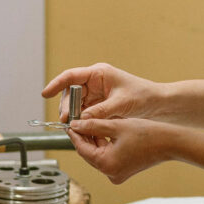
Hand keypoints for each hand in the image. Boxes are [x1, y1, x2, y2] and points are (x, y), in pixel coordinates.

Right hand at [42, 63, 158, 121]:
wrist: (158, 104)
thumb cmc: (143, 96)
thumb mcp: (121, 104)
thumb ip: (100, 112)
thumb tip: (82, 119)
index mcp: (99, 74)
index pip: (71, 76)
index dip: (56, 84)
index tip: (45, 94)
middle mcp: (94, 82)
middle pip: (70, 93)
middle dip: (67, 107)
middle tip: (67, 122)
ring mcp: (96, 94)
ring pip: (75, 105)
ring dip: (73, 116)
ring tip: (74, 127)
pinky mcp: (99, 105)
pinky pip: (84, 112)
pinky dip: (81, 121)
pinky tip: (82, 129)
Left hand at [67, 117, 169, 183]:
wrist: (170, 143)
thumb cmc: (147, 134)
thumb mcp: (116, 125)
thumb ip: (93, 125)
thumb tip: (74, 125)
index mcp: (106, 164)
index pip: (81, 148)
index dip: (74, 134)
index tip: (70, 122)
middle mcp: (110, 173)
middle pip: (88, 153)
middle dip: (84, 137)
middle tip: (78, 121)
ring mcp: (117, 174)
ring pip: (97, 154)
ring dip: (94, 140)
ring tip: (90, 123)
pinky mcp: (123, 171)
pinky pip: (107, 157)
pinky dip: (104, 145)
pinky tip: (103, 132)